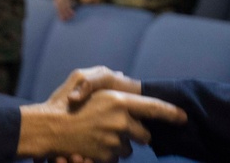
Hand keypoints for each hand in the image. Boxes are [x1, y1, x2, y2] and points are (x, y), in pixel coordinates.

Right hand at [17, 67, 185, 162]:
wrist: (46, 129)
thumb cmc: (62, 102)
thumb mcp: (80, 77)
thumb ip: (104, 75)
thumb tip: (121, 76)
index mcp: (118, 101)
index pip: (154, 108)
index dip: (171, 114)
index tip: (184, 117)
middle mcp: (121, 122)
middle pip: (144, 134)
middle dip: (136, 132)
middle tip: (116, 126)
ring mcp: (114, 142)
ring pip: (129, 148)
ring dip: (120, 143)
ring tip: (99, 134)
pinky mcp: (106, 158)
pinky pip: (116, 158)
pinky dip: (108, 153)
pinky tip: (93, 144)